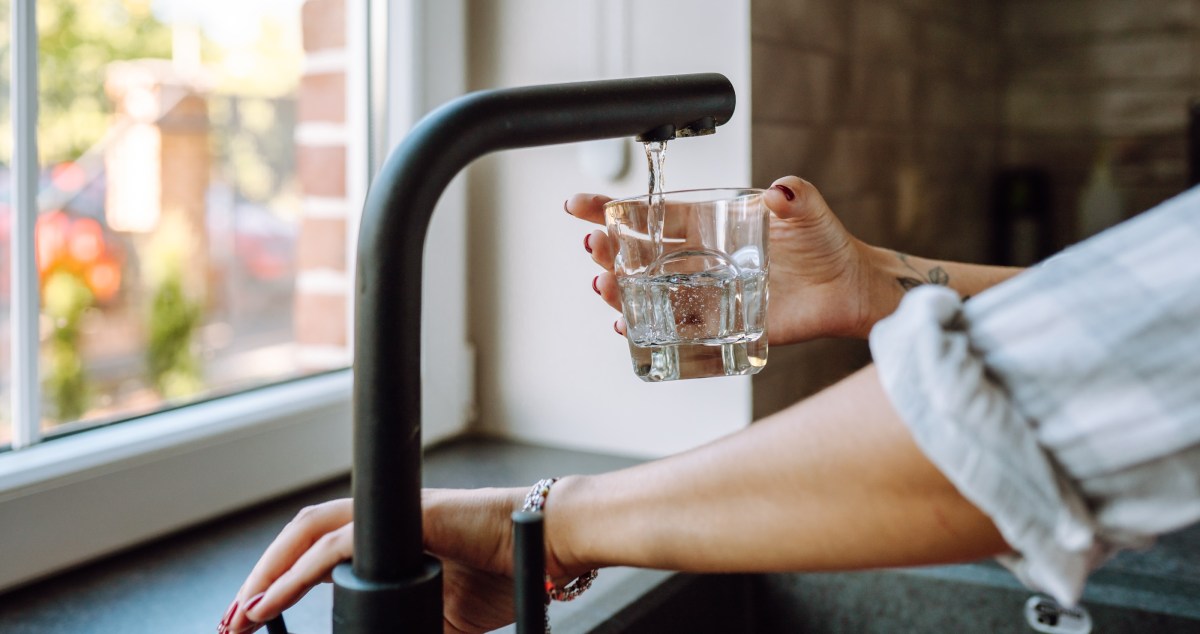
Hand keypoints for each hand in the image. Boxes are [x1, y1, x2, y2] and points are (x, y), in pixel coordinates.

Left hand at [219, 489, 581, 633]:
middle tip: (232, 622)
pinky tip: (272, 601)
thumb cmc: (504, 571)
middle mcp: (383, 522)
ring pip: (310, 533)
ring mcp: (393, 518)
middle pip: (302, 535)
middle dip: (260, 577)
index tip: (252, 619)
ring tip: (242, 614)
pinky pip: (338, 545)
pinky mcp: (407, 519)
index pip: (319, 551)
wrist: (546, 547)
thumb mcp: (442, 615)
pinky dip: (297, 575)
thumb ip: (404, 624)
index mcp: (388, 540)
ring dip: (268, 573)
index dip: (280, 580)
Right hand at [568, 176, 897, 343]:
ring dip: (619, 289)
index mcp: (710, 224)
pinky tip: (627, 325)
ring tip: (603, 286)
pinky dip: (647, 328)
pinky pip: (674, 328)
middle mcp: (699, 258)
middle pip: (640, 254)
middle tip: (591, 246)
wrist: (847, 288)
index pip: (653, 214)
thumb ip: (795, 196)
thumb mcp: (808, 210)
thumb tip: (781, 191)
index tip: (580, 205)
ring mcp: (705, 292)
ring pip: (648, 291)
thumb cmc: (825, 243)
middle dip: (608, 249)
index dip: (613, 208)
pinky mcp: (719, 323)